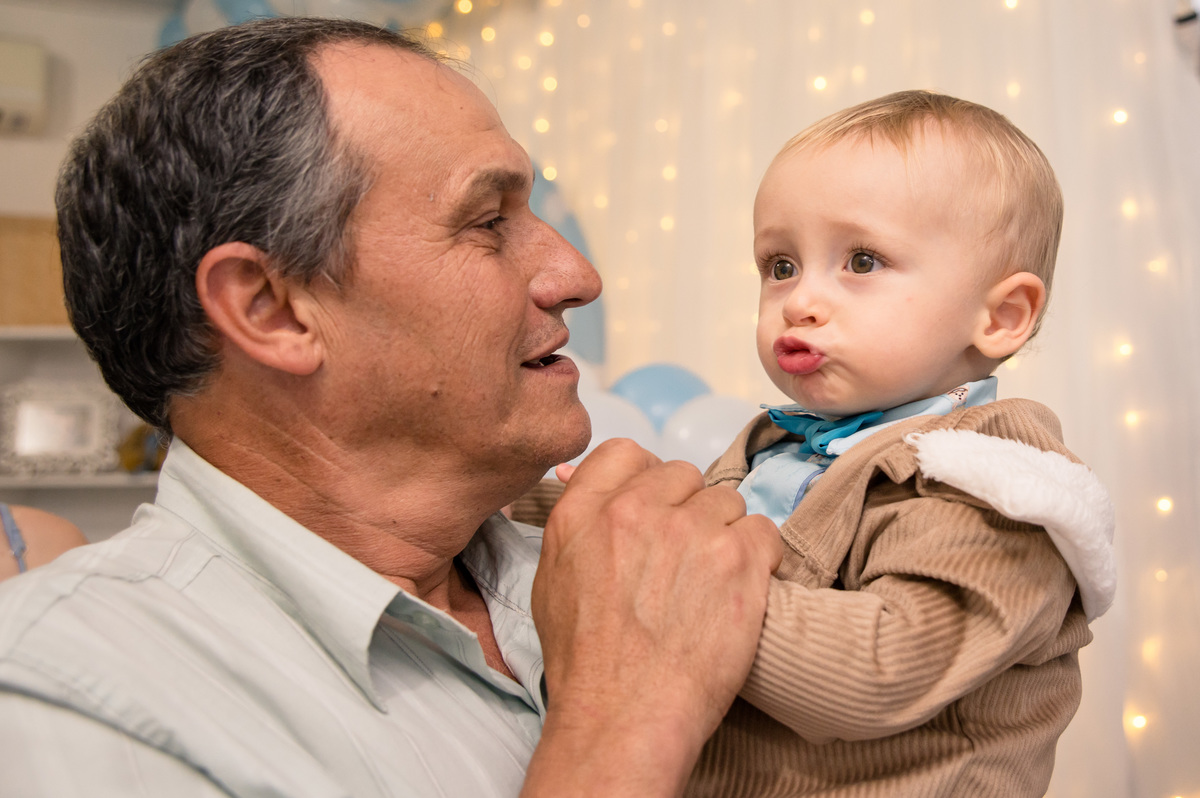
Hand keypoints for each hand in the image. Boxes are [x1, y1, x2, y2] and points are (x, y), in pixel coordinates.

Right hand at [522, 438, 781, 796]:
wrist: (625, 715)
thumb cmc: (586, 663)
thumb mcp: (552, 580)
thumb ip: (576, 524)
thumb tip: (587, 487)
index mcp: (584, 512)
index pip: (624, 451)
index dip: (646, 476)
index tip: (656, 503)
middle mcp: (635, 509)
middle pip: (683, 474)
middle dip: (688, 509)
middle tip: (686, 557)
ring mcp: (690, 530)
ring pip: (727, 502)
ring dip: (725, 535)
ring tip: (712, 582)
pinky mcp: (738, 557)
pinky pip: (764, 531)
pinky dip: (760, 558)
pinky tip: (740, 590)